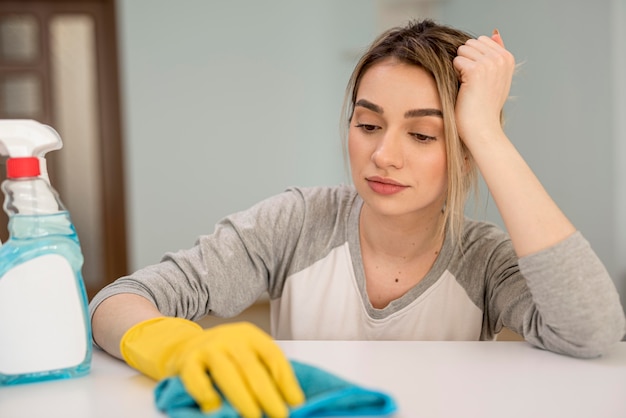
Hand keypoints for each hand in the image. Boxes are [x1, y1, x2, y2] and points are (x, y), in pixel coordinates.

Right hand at [120, 318, 303, 417]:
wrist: (182, 346)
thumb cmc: (222, 357)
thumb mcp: (245, 355)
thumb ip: (263, 371)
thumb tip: (289, 400)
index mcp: (249, 335)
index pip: (272, 356)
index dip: (286, 380)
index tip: (295, 403)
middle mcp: (229, 338)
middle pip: (252, 367)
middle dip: (267, 394)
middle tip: (279, 415)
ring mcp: (207, 348)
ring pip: (227, 373)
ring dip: (242, 397)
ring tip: (254, 416)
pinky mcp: (186, 361)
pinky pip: (196, 378)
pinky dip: (205, 394)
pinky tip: (215, 408)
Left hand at [453, 29, 514, 146]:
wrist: (482, 128)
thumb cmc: (485, 106)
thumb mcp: (496, 77)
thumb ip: (495, 53)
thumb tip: (494, 33)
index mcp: (507, 57)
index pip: (480, 41)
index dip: (473, 58)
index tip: (479, 78)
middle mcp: (501, 58)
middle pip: (469, 44)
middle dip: (465, 61)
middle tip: (472, 83)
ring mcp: (490, 63)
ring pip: (462, 51)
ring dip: (459, 67)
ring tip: (468, 85)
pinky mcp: (476, 70)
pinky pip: (456, 61)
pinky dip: (455, 74)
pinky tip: (464, 88)